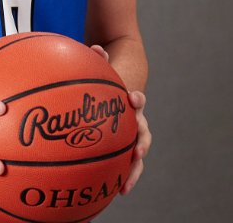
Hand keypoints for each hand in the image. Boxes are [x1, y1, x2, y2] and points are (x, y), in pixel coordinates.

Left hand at [90, 45, 151, 194]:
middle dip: (141, 145)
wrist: (121, 86)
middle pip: (143, 133)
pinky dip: (119, 176)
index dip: (137, 100)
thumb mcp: (104, 67)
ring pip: (136, 154)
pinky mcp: (122, 145)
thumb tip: (95, 47)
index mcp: (130, 100)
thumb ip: (100, 58)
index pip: (138, 100)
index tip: (134, 98)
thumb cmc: (108, 78)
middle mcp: (135, 119)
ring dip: (134, 170)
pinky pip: (122, 163)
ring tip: (125, 185)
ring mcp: (131, 134)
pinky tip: (109, 190)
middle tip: (137, 153)